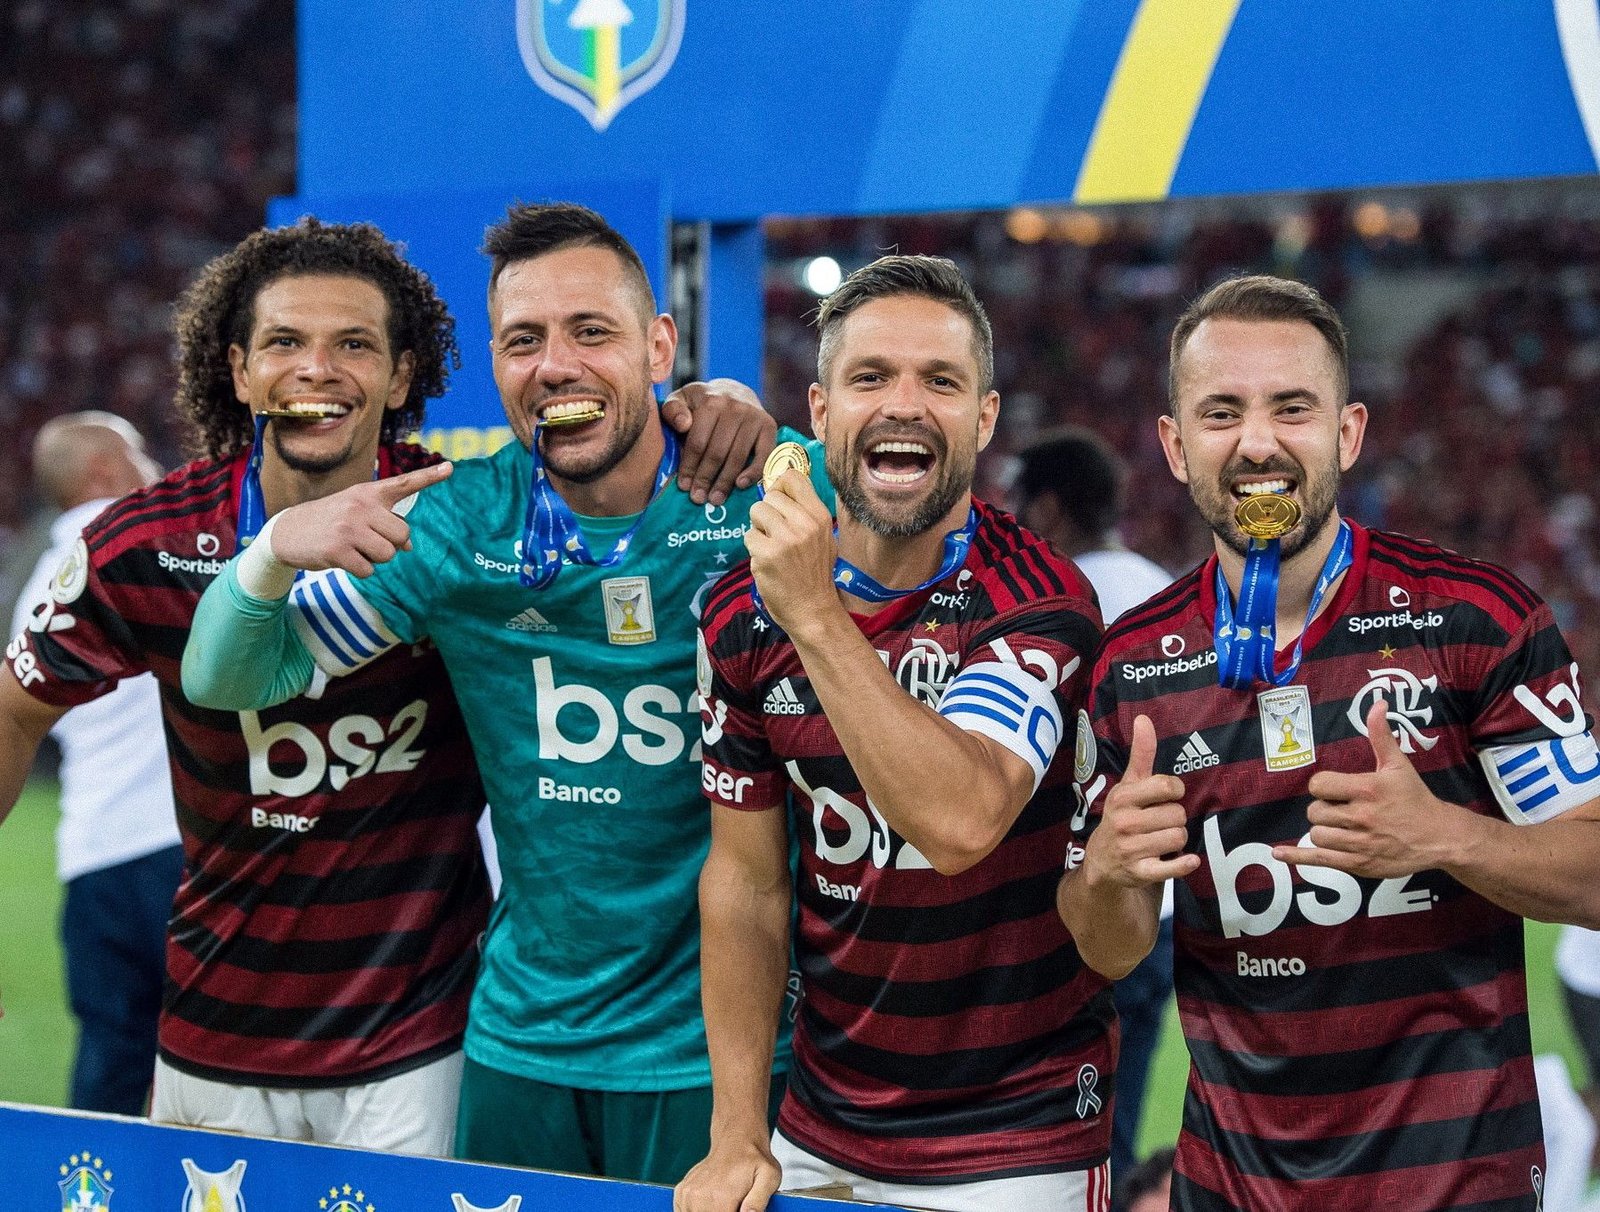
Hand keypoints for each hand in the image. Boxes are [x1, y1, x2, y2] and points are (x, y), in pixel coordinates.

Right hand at [268, 461, 452, 576]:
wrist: (286, 532)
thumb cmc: (330, 522)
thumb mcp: (357, 513)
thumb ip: (385, 522)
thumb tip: (409, 546)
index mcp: (368, 493)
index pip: (404, 483)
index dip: (430, 476)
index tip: (451, 468)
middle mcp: (360, 506)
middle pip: (402, 534)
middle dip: (390, 544)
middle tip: (366, 539)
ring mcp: (348, 527)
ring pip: (388, 554)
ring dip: (375, 558)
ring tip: (353, 548)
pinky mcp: (337, 550)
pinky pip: (369, 570)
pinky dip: (360, 570)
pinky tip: (343, 558)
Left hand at [662, 379, 777, 506]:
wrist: (734, 391)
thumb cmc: (702, 402)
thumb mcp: (681, 400)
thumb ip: (673, 410)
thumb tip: (683, 425)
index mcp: (710, 401)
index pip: (698, 441)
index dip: (689, 466)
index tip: (683, 486)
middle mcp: (735, 407)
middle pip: (718, 452)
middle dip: (706, 478)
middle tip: (698, 498)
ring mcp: (754, 417)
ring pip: (738, 456)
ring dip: (725, 481)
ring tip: (715, 499)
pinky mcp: (769, 426)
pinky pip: (763, 455)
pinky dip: (753, 472)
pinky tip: (740, 485)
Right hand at [674, 1140, 781, 1211]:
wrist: (736, 1139)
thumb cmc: (753, 1158)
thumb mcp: (769, 1177)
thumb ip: (758, 1202)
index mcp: (720, 1197)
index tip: (739, 1207)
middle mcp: (699, 1196)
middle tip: (734, 1202)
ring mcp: (688, 1194)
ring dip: (709, 1211)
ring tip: (724, 1201)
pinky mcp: (682, 1192)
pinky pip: (685, 1211)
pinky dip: (698, 1209)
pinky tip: (712, 1200)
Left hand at [745, 469, 837, 636]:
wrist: (813, 610)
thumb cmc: (815, 574)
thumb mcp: (823, 537)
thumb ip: (804, 512)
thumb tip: (779, 486)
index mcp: (819, 516)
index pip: (793, 478)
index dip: (779, 486)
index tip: (778, 501)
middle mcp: (804, 523)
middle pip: (770, 496)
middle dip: (767, 513)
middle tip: (775, 534)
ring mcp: (785, 538)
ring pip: (756, 512)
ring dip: (758, 529)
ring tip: (771, 546)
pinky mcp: (766, 554)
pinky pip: (749, 536)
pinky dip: (753, 549)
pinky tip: (766, 562)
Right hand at [1084, 716, 1197, 886]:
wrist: (1102, 861)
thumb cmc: (1122, 816)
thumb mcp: (1128, 785)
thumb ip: (1141, 754)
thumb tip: (1144, 719)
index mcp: (1123, 798)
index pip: (1167, 786)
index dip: (1175, 791)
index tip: (1168, 796)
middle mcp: (1125, 823)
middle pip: (1177, 814)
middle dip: (1175, 818)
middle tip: (1161, 821)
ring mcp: (1132, 849)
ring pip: (1179, 837)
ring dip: (1177, 839)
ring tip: (1162, 839)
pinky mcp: (1141, 872)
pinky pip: (1172, 867)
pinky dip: (1184, 864)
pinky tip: (1188, 860)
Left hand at [1277, 697, 1461, 877]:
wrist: (1438, 836)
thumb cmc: (1414, 798)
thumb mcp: (1398, 765)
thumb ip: (1381, 736)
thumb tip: (1377, 704)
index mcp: (1367, 789)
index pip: (1319, 785)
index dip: (1323, 786)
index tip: (1334, 789)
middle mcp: (1362, 817)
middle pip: (1315, 812)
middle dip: (1324, 809)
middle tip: (1342, 809)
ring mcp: (1360, 843)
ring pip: (1317, 835)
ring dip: (1323, 830)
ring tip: (1341, 826)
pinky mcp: (1360, 864)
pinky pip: (1320, 860)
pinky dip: (1297, 857)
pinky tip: (1278, 853)